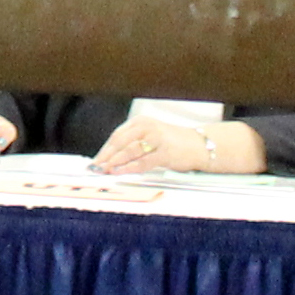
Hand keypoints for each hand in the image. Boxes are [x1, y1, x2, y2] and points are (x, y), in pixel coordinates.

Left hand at [93, 117, 224, 174]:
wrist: (198, 145)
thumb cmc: (172, 142)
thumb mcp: (150, 136)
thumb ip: (133, 142)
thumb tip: (111, 157)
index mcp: (140, 122)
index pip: (117, 135)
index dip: (105, 149)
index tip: (96, 161)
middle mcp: (147, 127)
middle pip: (120, 142)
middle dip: (107, 156)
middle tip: (96, 168)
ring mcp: (156, 139)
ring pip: (130, 151)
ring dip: (115, 162)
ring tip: (105, 171)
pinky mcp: (165, 152)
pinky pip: (143, 161)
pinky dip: (129, 167)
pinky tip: (120, 172)